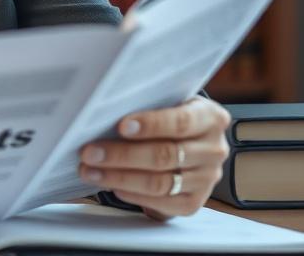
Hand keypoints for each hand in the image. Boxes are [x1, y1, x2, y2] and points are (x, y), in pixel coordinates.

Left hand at [78, 96, 230, 219]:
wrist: (188, 140)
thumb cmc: (168, 115)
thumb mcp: (167, 102)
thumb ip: (147, 105)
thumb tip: (105, 110)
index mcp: (210, 118)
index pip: (181, 122)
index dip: (150, 124)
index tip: (120, 126)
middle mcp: (214, 150)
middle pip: (165, 155)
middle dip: (122, 154)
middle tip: (89, 152)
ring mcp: (206, 179)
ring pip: (160, 182)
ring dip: (119, 177)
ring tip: (90, 170)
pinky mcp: (194, 202)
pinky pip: (161, 202)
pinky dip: (133, 195)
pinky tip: (112, 186)